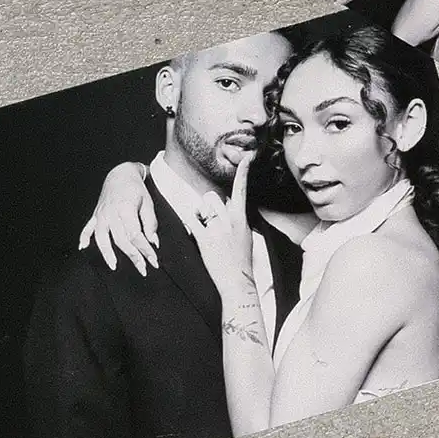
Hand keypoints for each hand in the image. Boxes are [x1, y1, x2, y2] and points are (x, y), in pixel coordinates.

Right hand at [78, 161, 158, 275]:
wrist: (121, 174)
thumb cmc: (136, 189)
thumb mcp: (148, 203)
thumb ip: (150, 223)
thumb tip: (153, 242)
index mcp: (126, 209)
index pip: (136, 235)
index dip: (145, 250)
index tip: (154, 260)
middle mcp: (111, 213)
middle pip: (121, 240)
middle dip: (133, 256)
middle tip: (143, 269)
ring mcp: (101, 214)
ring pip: (102, 237)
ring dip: (107, 253)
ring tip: (113, 266)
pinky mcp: (96, 214)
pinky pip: (87, 227)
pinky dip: (83, 237)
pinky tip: (82, 247)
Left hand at [190, 152, 254, 296]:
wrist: (237, 281)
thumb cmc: (241, 259)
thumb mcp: (246, 235)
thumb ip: (237, 219)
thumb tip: (230, 208)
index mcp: (241, 217)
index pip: (242, 189)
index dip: (244, 171)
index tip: (247, 157)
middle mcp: (229, 219)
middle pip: (212, 196)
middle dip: (208, 205)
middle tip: (209, 219)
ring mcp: (217, 228)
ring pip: (201, 206)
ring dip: (199, 214)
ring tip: (205, 228)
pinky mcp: (204, 238)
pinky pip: (191, 221)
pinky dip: (190, 223)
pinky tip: (195, 230)